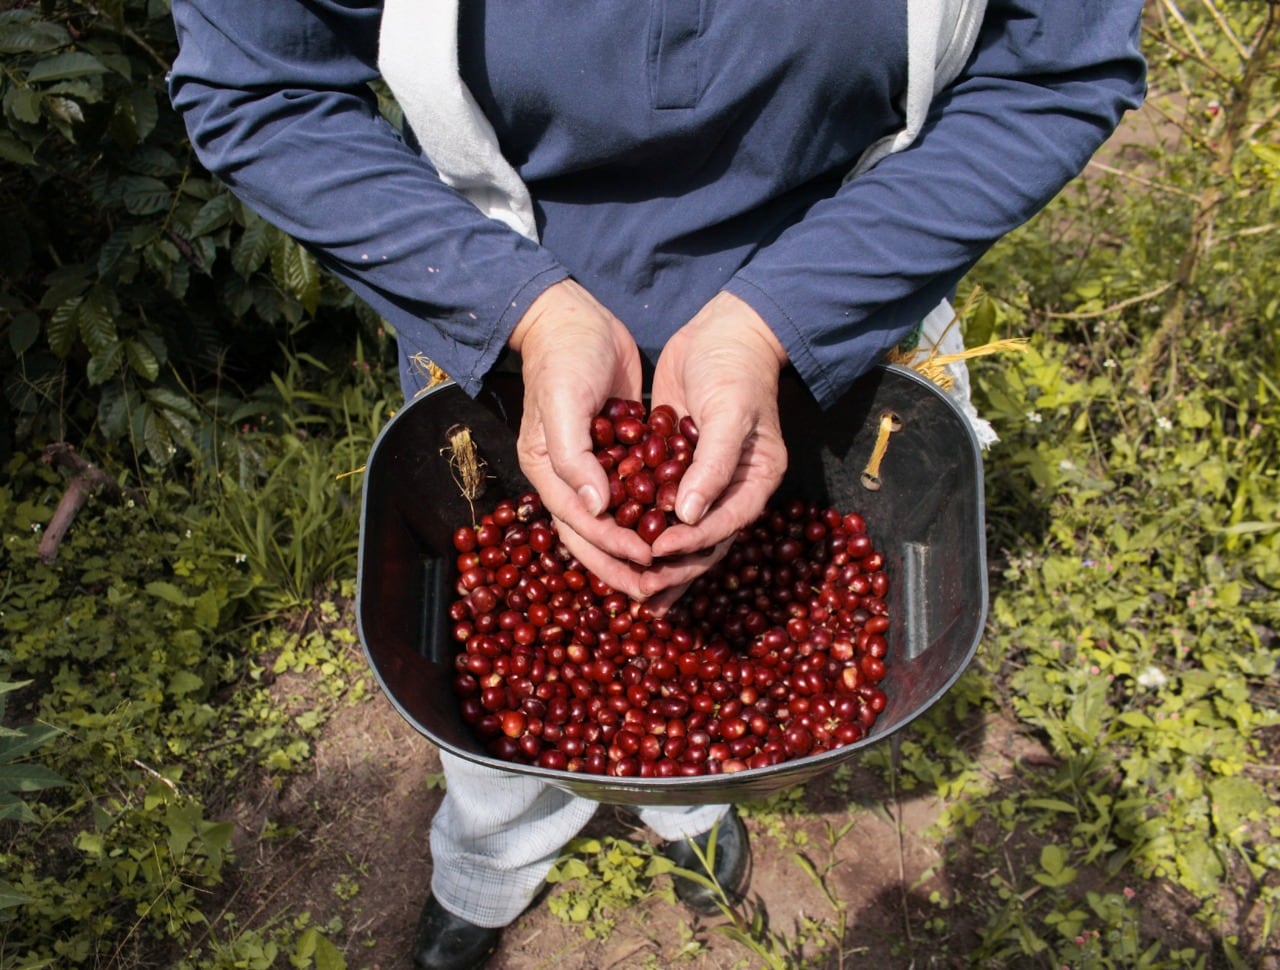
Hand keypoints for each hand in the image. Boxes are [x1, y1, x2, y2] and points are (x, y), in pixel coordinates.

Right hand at [508, 279, 655, 594]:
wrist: (574, 317)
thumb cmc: (565, 355)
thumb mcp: (564, 401)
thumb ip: (574, 456)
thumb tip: (595, 506)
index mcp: (546, 468)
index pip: (579, 523)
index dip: (612, 547)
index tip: (649, 559)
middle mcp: (566, 475)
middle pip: (593, 537)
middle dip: (623, 566)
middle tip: (658, 590)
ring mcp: (591, 466)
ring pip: (614, 523)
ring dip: (638, 549)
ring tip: (669, 573)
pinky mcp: (615, 452)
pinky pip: (632, 495)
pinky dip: (649, 516)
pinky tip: (677, 531)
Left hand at [643, 291, 789, 609]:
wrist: (724, 330)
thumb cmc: (735, 367)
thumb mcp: (730, 412)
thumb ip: (714, 465)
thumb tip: (690, 516)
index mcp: (756, 479)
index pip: (724, 525)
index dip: (690, 544)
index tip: (655, 552)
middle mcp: (733, 487)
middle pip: (703, 541)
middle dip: (672, 568)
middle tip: (639, 590)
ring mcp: (705, 480)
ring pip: (681, 532)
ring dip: (657, 561)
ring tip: (631, 590)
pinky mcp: (679, 467)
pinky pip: (662, 506)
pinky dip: (644, 526)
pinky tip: (618, 544)